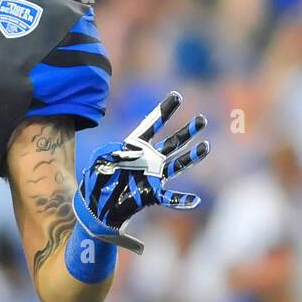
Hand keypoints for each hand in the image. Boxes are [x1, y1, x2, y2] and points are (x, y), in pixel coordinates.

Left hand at [73, 90, 210, 253]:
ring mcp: (153, 177)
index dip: (165, 111)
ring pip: (178, 165)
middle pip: (173, 142)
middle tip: (202, 119)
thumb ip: (111, 153)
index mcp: (136, 147)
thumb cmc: (97, 180)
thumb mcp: (100, 161)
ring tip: (205, 146)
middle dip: (187, 131)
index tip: (177, 95)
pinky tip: (194, 201)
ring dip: (192, 157)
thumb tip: (125, 151)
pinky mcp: (152, 195)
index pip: (153, 125)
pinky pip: (170, 198)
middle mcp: (149, 159)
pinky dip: (181, 201)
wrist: (96, 205)